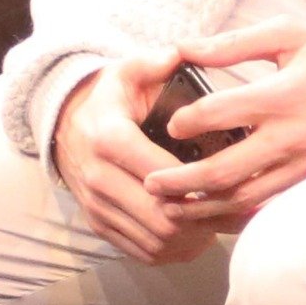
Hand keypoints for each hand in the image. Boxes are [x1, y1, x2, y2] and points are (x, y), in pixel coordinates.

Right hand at [52, 49, 216, 262]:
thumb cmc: (109, 97)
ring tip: (226, 223)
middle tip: (241, 208)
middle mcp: (99, 177)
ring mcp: (97, 206)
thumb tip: (180, 53)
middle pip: (161, 216)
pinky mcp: (99, 224)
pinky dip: (174, 251)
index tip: (234, 179)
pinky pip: (140, 251)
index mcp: (110, 139)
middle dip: (205, 217)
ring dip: (194, 238)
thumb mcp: (127, 71)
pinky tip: (199, 236)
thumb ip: (154, 62)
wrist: (65, 123)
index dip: (201, 184)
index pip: (162, 174)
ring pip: (154, 240)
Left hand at [146, 18, 305, 227]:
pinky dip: (236, 216)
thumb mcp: (287, 35)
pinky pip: (268, 207)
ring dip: (202, 207)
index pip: (220, 114)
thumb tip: (184, 47)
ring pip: (243, 198)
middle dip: (181, 182)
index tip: (171, 127)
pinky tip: (213, 215)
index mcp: (282, 95)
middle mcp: (291, 136)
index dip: (187, 123)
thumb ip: (232, 44)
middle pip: (224, 170)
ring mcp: (304, 165)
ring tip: (171, 207)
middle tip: (150, 183)